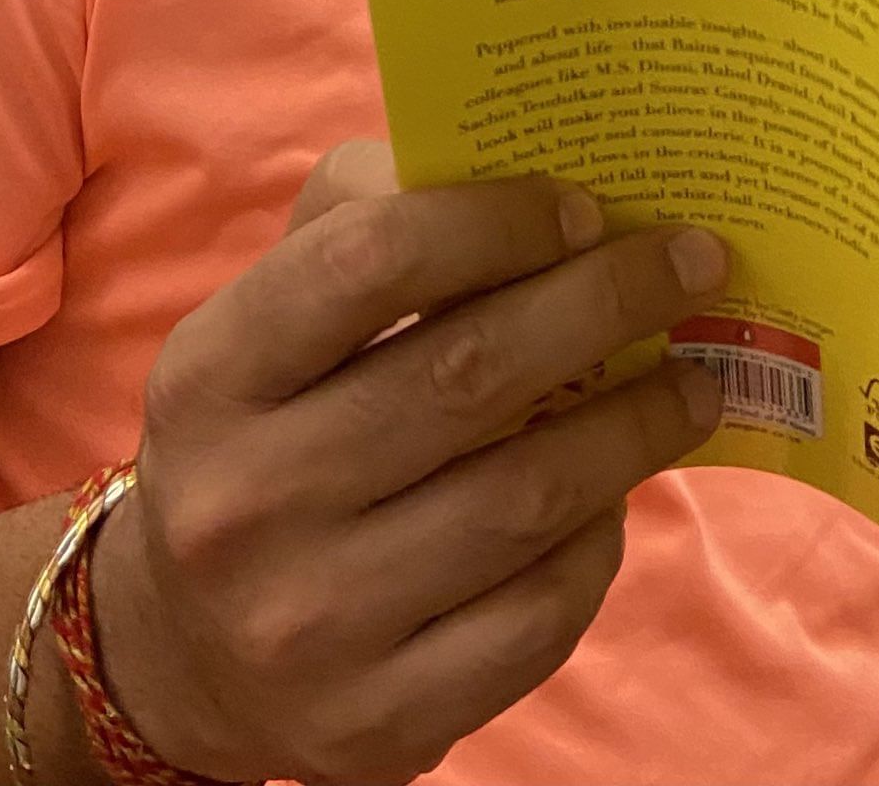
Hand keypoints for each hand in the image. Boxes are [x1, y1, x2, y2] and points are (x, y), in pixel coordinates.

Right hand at [90, 140, 727, 785]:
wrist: (183, 648)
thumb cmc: (272, 426)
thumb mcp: (273, 313)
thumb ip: (372, 216)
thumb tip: (527, 158)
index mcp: (213, 373)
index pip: (370, 262)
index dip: (496, 220)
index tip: (585, 205)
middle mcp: (247, 502)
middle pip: (474, 374)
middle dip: (609, 302)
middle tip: (695, 263)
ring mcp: (311, 625)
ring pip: (529, 499)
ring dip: (638, 423)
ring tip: (696, 377)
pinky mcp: (382, 719)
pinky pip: (541, 614)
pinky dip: (602, 541)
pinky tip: (621, 493)